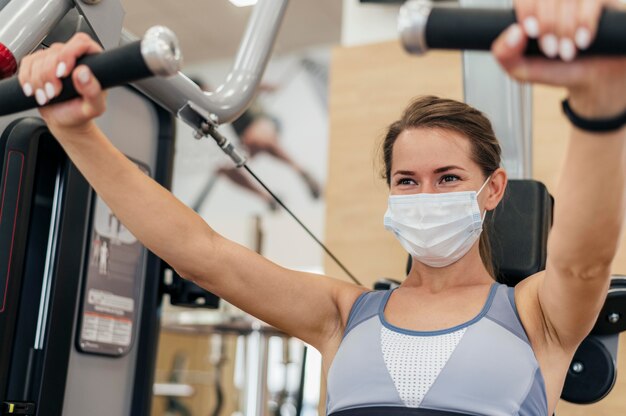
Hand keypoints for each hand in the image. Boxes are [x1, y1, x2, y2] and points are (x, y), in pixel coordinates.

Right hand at [18, 33, 106, 133]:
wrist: (64, 119)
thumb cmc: (80, 112)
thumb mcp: (93, 107)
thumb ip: (93, 91)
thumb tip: (83, 73)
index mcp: (92, 62)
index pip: (81, 42)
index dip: (69, 54)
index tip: (62, 73)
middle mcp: (73, 56)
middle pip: (55, 53)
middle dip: (50, 76)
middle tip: (55, 93)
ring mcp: (54, 58)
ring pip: (39, 59)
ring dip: (39, 81)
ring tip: (48, 96)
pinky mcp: (38, 63)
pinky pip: (27, 64)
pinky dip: (27, 80)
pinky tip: (35, 91)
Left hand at [492, 0, 625, 117]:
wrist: (592, 80)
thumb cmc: (557, 69)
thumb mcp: (523, 69)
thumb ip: (505, 55)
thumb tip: (513, 32)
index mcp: (532, 9)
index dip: (527, 10)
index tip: (531, 32)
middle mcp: (554, 1)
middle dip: (547, 24)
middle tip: (551, 50)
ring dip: (565, 28)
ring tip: (567, 52)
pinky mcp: (601, 1)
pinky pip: (592, 0)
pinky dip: (585, 21)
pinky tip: (582, 41)